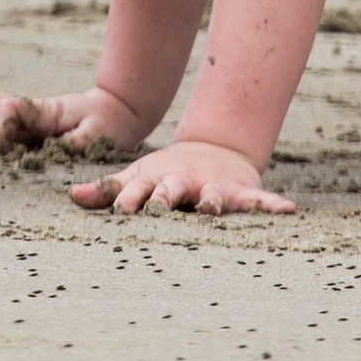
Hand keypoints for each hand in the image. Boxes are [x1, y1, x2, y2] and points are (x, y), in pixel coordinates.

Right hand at [0, 86, 147, 152]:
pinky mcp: (17, 133)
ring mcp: (18, 121)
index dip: (0, 127)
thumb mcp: (96, 135)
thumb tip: (54, 153)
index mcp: (39, 111)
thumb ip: (75, 143)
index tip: (0, 150)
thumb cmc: (107, 126)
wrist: (115, 114)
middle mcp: (23, 113)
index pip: (6, 107)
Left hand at [68, 140, 295, 215]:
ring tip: (211, 210)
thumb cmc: (166, 173)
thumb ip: (109, 190)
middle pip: (172, 191)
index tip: (121, 210)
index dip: (130, 198)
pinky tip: (288, 211)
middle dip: (165, 200)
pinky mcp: (240, 192)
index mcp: (158, 181)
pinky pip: (258, 201)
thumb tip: (72, 196)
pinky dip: (272, 205)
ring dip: (211, 203)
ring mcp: (212, 188)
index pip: (140, 189)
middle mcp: (184, 183)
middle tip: (158, 209)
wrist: (215, 149)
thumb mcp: (138, 176)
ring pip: (212, 197)